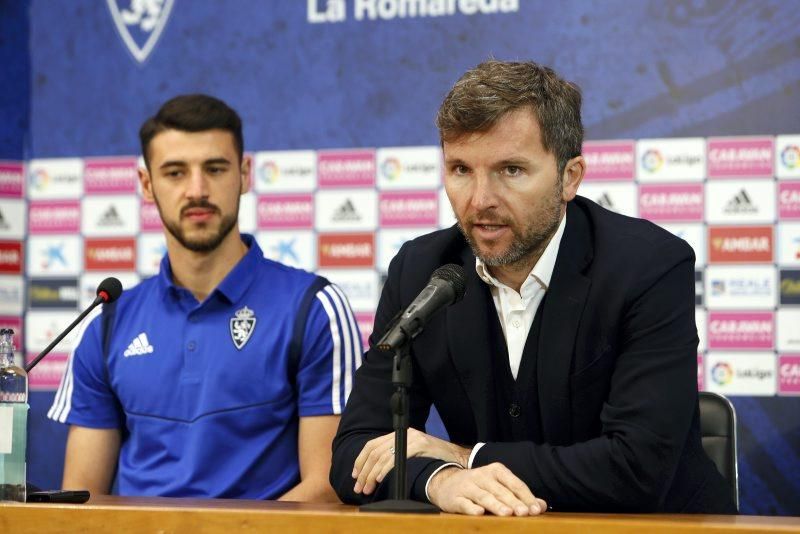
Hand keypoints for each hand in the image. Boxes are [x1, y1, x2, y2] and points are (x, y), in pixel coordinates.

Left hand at [352, 428, 470, 494]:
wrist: (458, 457)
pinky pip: (396, 458)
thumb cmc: (435, 460)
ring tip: (367, 488)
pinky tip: (380, 480)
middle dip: (363, 471)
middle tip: (359, 487)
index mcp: (399, 434)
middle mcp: (404, 433)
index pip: (372, 445)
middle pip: (374, 451)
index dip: (360, 460)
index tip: (355, 475)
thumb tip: (375, 472)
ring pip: (382, 456)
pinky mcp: (419, 445)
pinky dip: (385, 470)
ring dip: (371, 475)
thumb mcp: (413, 455)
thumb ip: (397, 457)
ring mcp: (412, 438)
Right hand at [427, 463, 546, 515]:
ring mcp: (467, 487)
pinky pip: (464, 503)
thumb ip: (520, 496)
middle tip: (525, 513)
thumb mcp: (499, 486)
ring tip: (507, 514)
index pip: (514, 483)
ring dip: (496, 505)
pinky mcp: (455, 498)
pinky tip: (479, 513)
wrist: (445, 483)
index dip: (526, 496)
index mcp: (495, 471)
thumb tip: (542, 506)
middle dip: (513, 502)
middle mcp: (481, 476)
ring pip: (484, 496)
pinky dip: (471, 508)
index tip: (537, 509)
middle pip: (500, 491)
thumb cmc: (479, 486)